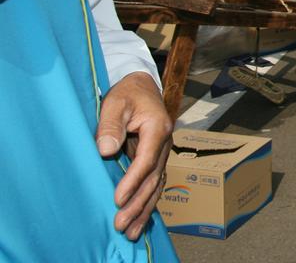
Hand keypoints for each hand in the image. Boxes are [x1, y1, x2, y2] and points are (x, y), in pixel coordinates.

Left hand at [97, 72, 173, 239]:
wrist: (141, 87)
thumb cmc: (127, 94)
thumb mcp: (115, 103)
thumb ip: (110, 125)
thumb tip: (106, 150)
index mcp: (158, 128)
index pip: (147, 160)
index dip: (133, 181)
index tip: (118, 199)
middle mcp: (165, 143)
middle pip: (154, 178)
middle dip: (138, 203)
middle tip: (121, 224)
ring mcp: (163, 152)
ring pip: (157, 184)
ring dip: (145, 209)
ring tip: (131, 232)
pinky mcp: (156, 158)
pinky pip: (155, 183)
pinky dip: (148, 202)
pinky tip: (140, 220)